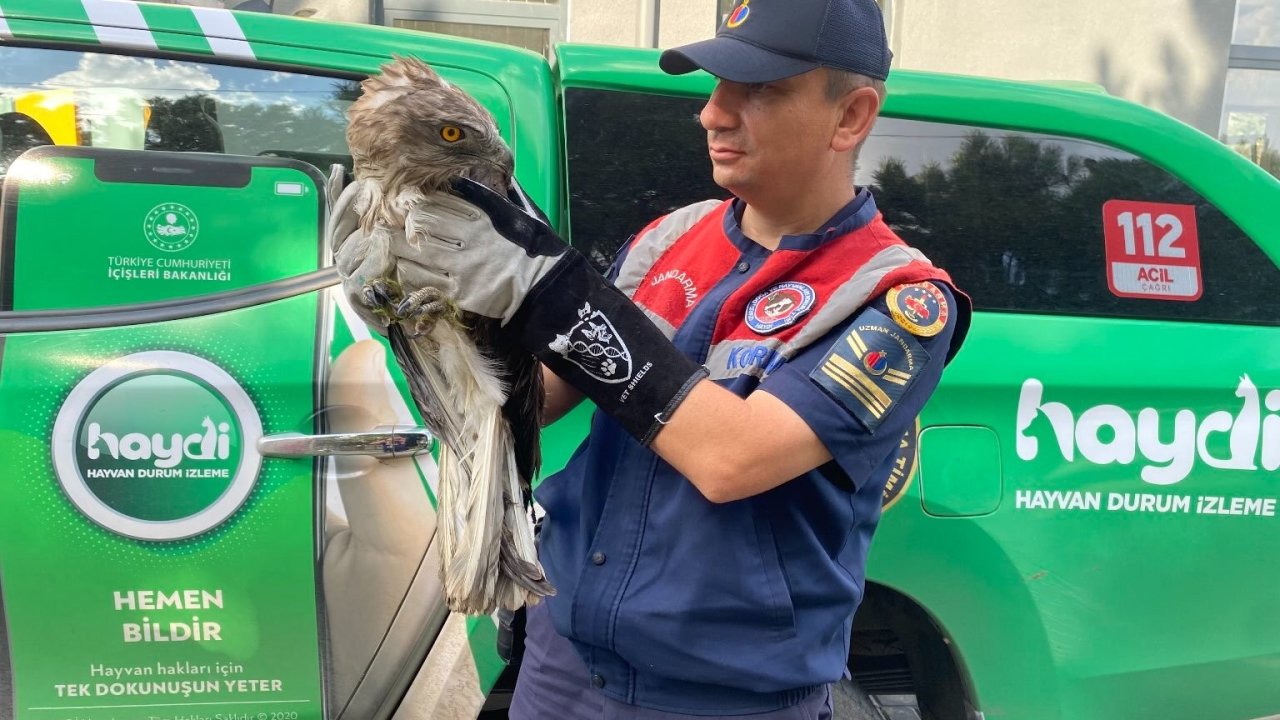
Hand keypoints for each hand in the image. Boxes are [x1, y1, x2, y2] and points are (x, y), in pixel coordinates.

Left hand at [331, 178, 566, 327]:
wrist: (539, 285)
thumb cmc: (522, 246)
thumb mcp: (504, 214)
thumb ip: (477, 199)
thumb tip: (452, 182)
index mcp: (478, 217)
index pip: (433, 204)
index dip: (410, 204)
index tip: (397, 203)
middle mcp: (467, 240)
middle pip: (418, 226)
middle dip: (395, 225)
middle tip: (379, 225)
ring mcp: (461, 267)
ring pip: (415, 254)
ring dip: (396, 249)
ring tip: (385, 246)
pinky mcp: (458, 292)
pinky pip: (422, 281)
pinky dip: (407, 273)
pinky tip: (402, 268)